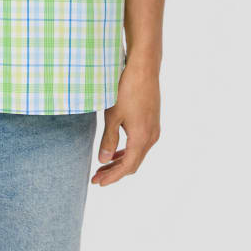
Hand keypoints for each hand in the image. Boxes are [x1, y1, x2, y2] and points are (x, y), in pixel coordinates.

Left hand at [91, 61, 160, 186]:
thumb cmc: (126, 89)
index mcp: (142, 138)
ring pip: (137, 153)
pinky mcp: (152, 120)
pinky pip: (140, 143)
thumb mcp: (113, 115)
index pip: (127, 167)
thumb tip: (103, 161)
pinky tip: (117, 149)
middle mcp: (151, 137)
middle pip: (133, 163)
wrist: (143, 68)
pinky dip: (128, 150)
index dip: (112, 177)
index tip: (97, 182)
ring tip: (104, 166)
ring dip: (121, 161)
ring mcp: (154, 129)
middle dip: (115, 172)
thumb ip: (108, 139)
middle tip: (97, 177)